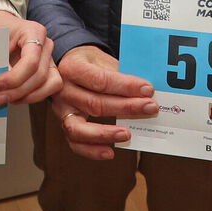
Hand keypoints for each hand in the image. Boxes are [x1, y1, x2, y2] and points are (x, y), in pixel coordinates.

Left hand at [0, 11, 59, 106]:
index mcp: (33, 31)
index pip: (31, 61)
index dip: (14, 78)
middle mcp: (45, 44)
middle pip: (39, 75)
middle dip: (18, 90)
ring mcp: (48, 57)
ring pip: (50, 84)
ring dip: (28, 96)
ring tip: (7, 99)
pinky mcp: (47, 69)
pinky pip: (48, 87)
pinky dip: (33, 96)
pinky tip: (16, 98)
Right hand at [51, 45, 157, 160]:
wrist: (69, 66)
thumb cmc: (90, 63)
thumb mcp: (102, 59)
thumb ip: (120, 74)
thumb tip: (145, 91)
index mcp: (72, 68)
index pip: (100, 80)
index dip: (125, 86)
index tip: (147, 89)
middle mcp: (63, 90)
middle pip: (94, 103)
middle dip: (126, 107)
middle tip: (150, 108)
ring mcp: (61, 110)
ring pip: (79, 128)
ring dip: (106, 133)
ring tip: (127, 134)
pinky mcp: (64, 125)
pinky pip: (75, 143)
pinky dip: (92, 151)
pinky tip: (110, 152)